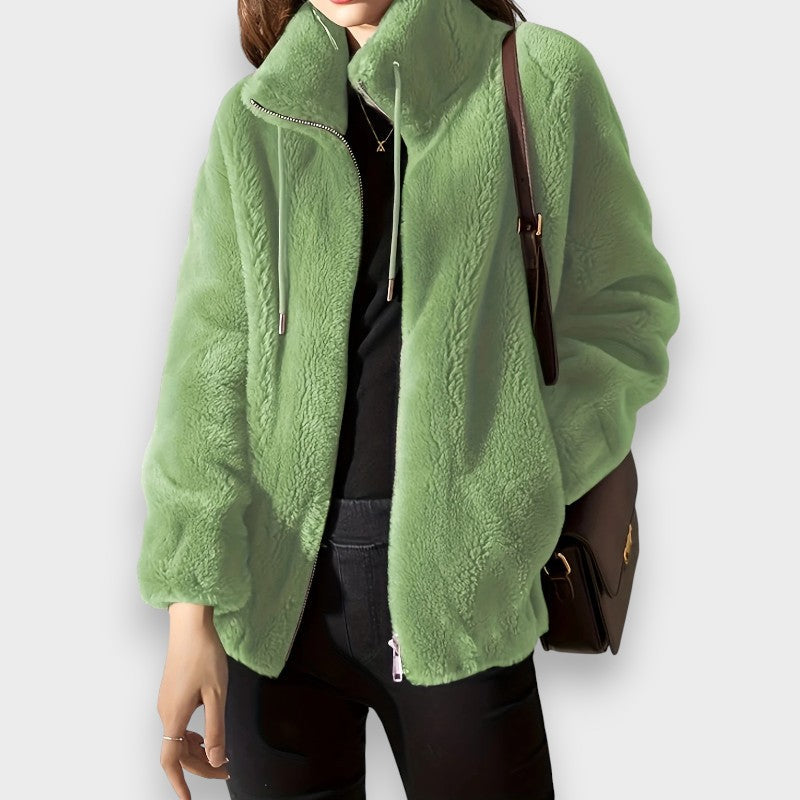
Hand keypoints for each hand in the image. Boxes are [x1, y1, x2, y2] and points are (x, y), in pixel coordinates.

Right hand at [157, 603, 230, 798]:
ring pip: (179, 738)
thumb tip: (217, 759)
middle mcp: (165, 712)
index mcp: (174, 715)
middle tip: (227, 771)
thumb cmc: (204, 654)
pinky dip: (193, 736)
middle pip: (178, 752)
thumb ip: (217, 729)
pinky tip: (207, 733)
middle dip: (202, 766)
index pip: (171, 760)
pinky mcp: (171, 693)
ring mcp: (166, 702)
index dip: (179, 783)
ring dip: (198, 751)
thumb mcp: (217, 694)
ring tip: (222, 754)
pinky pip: (179, 724)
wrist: (190, 624)